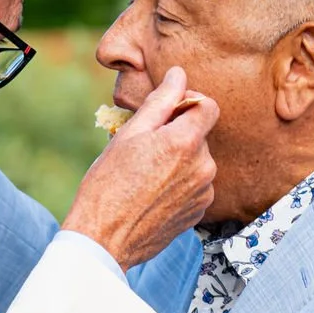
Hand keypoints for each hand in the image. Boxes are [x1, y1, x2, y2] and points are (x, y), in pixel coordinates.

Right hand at [60, 66, 218, 268]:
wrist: (104, 238)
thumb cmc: (108, 185)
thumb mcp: (130, 135)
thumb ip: (161, 101)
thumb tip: (178, 74)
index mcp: (185, 142)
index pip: (208, 106)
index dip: (188, 103)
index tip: (167, 113)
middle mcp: (203, 167)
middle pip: (201, 135)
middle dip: (178, 135)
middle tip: (145, 150)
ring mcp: (203, 192)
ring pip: (198, 161)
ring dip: (179, 160)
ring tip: (147, 175)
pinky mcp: (199, 212)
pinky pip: (196, 185)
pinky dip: (180, 183)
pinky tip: (154, 193)